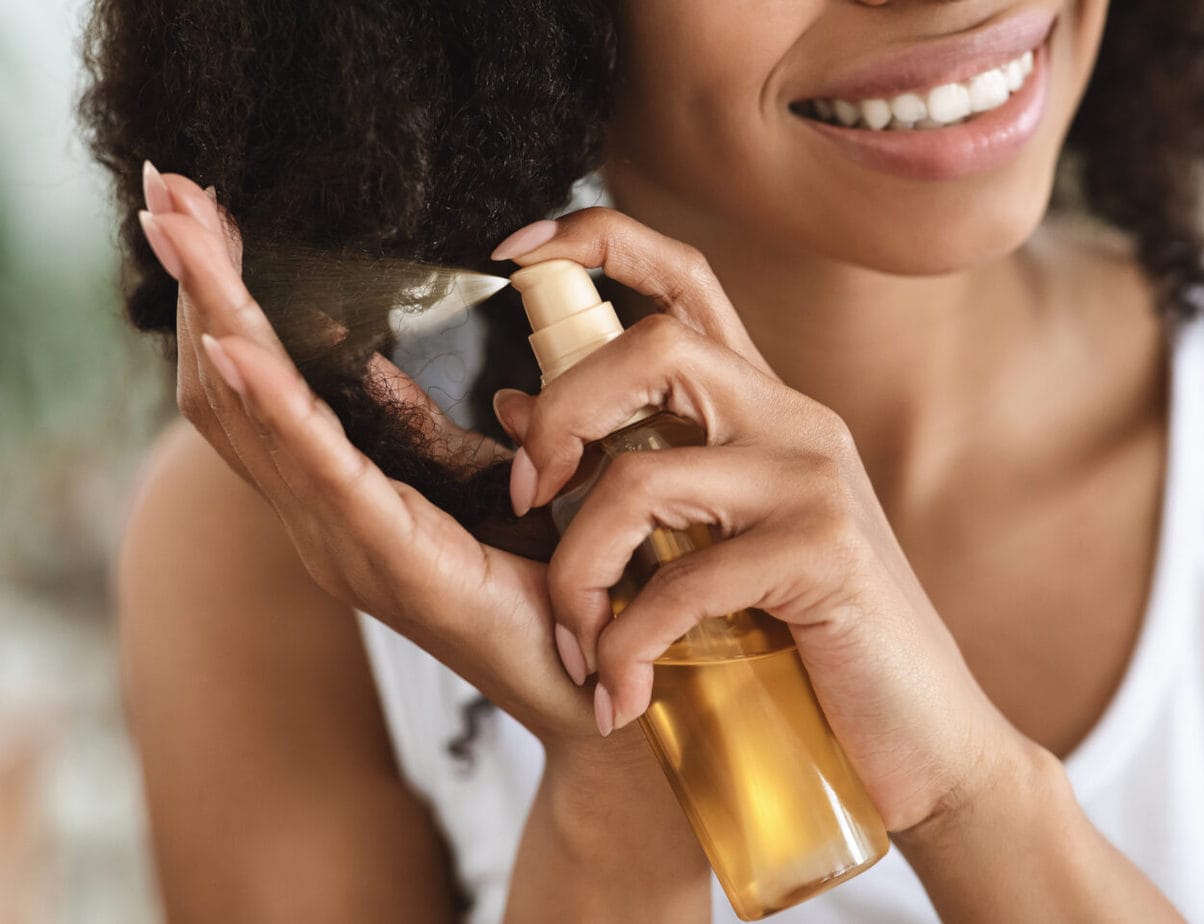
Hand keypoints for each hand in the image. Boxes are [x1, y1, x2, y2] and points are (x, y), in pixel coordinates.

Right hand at [133, 168, 684, 785]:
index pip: (258, 384)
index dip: (225, 298)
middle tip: (164, 190)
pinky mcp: (390, 560)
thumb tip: (456, 385)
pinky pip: (320, 471)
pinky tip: (236, 346)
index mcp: (342, 497)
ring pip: (255, 413)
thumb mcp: (500, 491)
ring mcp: (343, 542)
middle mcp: (321, 518)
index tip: (201, 214)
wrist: (599, 677)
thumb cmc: (554, 583)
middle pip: (232, 386)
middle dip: (201, 283)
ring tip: (181, 228)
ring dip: (216, 314)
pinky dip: (274, 405)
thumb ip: (455, 442)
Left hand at [490, 208, 1029, 833]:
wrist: (923, 735)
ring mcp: (816, 483)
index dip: (595, 242)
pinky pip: (685, 580)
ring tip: (577, 643)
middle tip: (528, 498)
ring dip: (578, 570)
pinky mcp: (828, 555)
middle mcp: (793, 422)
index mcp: (761, 407)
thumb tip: (515, 405)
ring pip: (644, 475)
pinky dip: (629, 642)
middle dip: (559, 415)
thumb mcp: (709, 542)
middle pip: (652, 346)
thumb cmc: (803, 640)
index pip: (684, 276)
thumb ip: (630, 470)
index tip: (509, 257)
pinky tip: (624, 690)